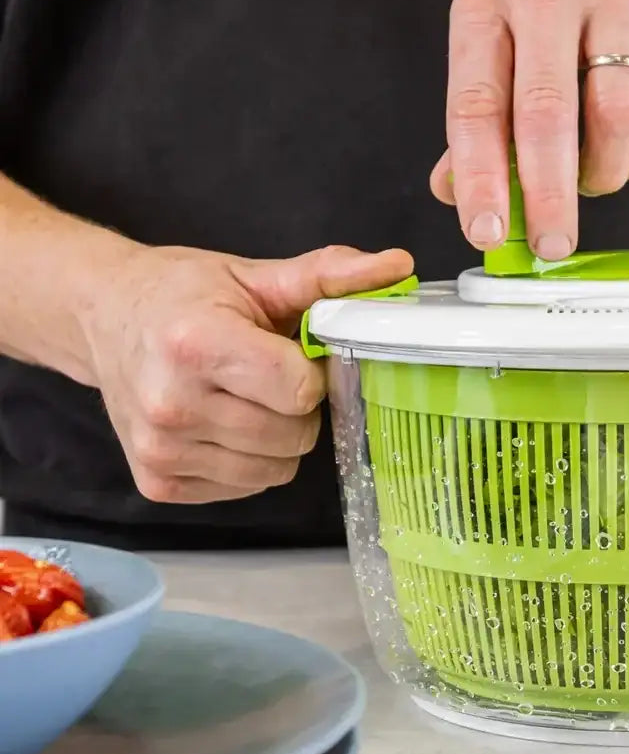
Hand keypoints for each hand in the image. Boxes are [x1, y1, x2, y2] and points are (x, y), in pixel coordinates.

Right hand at [78, 244, 411, 503]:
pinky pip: (245, 487)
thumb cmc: (182, 295)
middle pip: (294, 436)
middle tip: (266, 376)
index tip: (292, 354)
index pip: (300, 390)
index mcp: (198, 345)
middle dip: (297, 408)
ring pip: (276, 470)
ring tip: (243, 399)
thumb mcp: (254, 277)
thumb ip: (329, 276)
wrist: (103, 316)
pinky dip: (248, 462)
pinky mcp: (158, 484)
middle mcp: (173, 404)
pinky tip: (222, 424)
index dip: (311, 374)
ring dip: (277, 439)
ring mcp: (162, 450)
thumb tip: (399, 266)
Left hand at [431, 0, 628, 258]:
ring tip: (589, 186)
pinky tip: (620, 153)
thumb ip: (476, 109)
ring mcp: (615, 5)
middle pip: (548, 115)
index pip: (476, 106)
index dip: (479, 178)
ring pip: (614, 115)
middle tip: (551, 244)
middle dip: (549, 196)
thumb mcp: (488, 21)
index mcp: (488, 5)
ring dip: (602, 174)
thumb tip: (453, 188)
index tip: (484, 229)